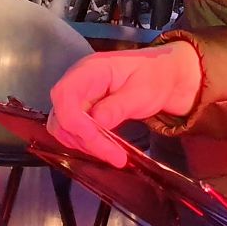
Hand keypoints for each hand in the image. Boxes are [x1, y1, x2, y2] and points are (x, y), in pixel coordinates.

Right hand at [48, 41, 201, 166]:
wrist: (164, 76)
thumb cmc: (155, 77)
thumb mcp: (144, 91)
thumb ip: (119, 105)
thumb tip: (97, 122)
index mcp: (91, 69)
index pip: (65, 95)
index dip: (74, 121)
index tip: (95, 139)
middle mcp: (77, 82)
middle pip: (62, 115)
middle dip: (85, 139)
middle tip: (115, 156)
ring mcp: (78, 97)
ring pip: (64, 128)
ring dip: (86, 145)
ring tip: (115, 156)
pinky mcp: (82, 110)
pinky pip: (74, 131)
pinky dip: (87, 144)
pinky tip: (108, 151)